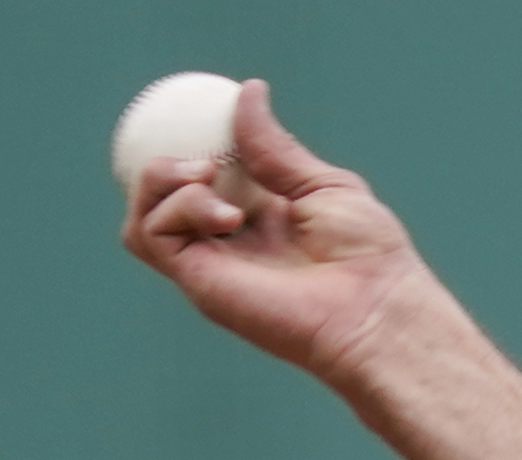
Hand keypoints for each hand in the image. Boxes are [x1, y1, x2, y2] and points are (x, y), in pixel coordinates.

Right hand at [120, 80, 428, 381]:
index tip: (207, 117)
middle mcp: (229, 243)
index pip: (204, 178)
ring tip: (208, 174)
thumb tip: (248, 89)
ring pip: (144, 212)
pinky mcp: (198, 282)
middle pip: (161, 195)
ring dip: (162, 178)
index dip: (193, 145)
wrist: (377, 309)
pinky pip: (148, 233)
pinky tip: (221, 211)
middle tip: (207, 155)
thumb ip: (275, 146)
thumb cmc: (369, 257)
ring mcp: (211, 264)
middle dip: (168, 160)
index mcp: (259, 218)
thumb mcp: (323, 184)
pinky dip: (174, 206)